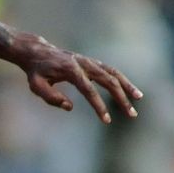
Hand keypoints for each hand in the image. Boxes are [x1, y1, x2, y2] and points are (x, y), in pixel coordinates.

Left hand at [11, 31, 142, 123]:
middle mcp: (84, 63)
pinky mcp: (92, 62)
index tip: (106, 120)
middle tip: (131, 114)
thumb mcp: (36, 86)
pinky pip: (110, 70)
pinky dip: (121, 79)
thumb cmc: (36, 72)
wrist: (38, 52)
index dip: (99, 105)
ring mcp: (90, 61)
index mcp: (70, 70)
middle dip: (121, 98)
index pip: (89, 90)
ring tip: (138, 99)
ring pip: (113, 73)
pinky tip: (129, 90)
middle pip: (108, 80)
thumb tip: (70, 107)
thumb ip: (51, 97)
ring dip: (127, 86)